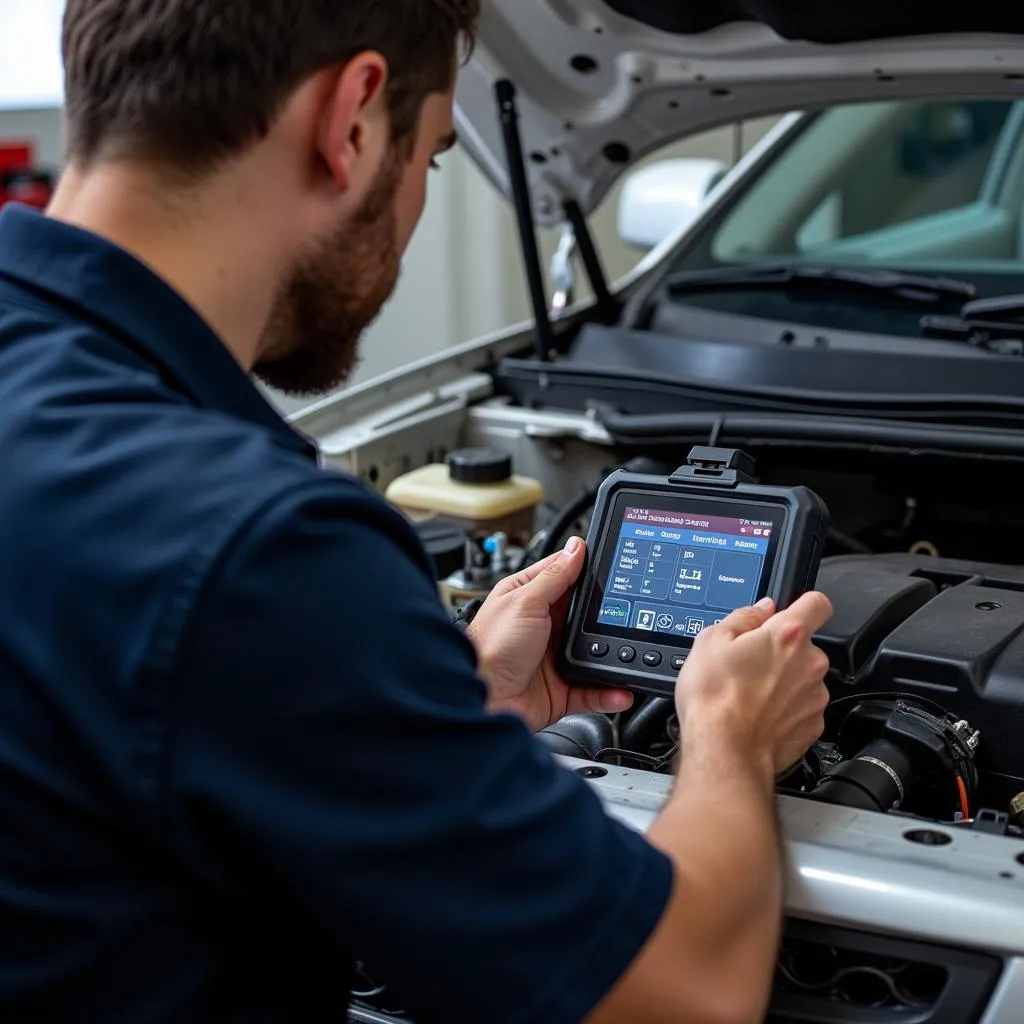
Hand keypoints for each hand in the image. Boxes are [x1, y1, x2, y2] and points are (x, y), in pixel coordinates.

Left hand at [466, 537, 633, 732]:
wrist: (485, 701)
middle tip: (628, 611)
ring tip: (628, 653)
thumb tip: (575, 548)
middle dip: (604, 614)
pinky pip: (592, 687)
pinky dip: (608, 691)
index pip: (562, 574)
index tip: (612, 564)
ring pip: (592, 651)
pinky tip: (620, 690)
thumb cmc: (490, 649)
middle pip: (583, 613)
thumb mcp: (524, 602)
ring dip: (610, 655)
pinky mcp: (561, 687)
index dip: (585, 569)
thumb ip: (553, 577)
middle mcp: (540, 625)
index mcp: (526, 597)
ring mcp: (552, 656)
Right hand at [676, 593, 832, 774]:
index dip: (803, 604)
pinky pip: (802, 707)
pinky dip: (785, 708)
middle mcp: (810, 664)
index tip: (790, 612)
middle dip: (781, 650)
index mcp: (788, 635)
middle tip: (749, 662)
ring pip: (803, 677)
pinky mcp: (813, 725)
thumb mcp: (711, 640)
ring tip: (749, 692)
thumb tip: (760, 610)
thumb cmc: (715, 699)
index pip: (817, 603)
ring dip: (783, 680)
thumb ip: (743, 617)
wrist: (725, 751)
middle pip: (804, 645)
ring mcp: (814, 696)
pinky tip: (758, 713)